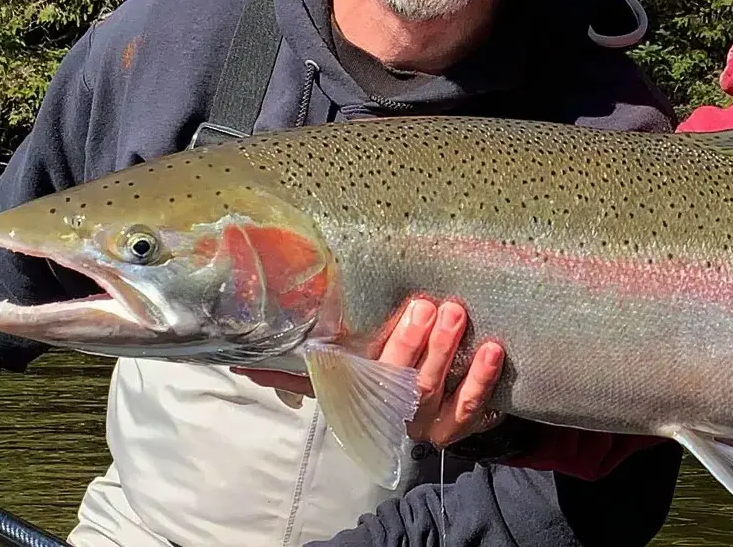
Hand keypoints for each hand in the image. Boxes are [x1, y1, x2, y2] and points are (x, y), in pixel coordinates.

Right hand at [236, 298, 506, 445]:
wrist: (439, 411)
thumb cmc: (383, 378)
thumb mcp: (344, 373)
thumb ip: (300, 366)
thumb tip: (241, 363)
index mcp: (359, 395)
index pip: (355, 376)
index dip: (367, 350)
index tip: (388, 312)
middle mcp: (390, 412)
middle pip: (398, 381)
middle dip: (411, 342)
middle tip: (427, 305)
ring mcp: (425, 423)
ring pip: (433, 391)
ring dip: (445, 353)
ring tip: (457, 315)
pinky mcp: (457, 427)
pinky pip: (470, 407)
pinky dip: (481, 379)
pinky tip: (492, 349)